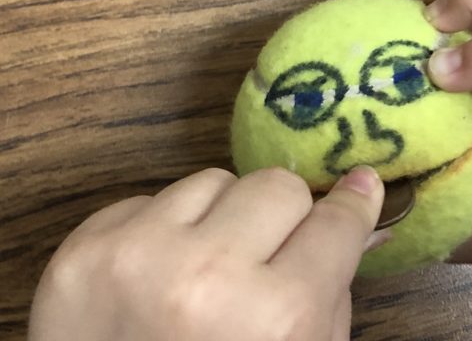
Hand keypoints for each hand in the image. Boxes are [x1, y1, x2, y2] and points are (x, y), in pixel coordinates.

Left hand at [28, 165, 389, 340]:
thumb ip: (329, 294)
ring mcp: (138, 256)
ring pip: (212, 180)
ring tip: (198, 276)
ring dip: (215, 221)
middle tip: (262, 260)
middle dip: (278, 220)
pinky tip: (150, 283)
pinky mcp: (84, 250)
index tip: (358, 186)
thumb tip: (355, 216)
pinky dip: (159, 233)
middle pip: (277, 185)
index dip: (352, 205)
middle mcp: (209, 275)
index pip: (336, 222)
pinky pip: (150, 199)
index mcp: (276, 319)